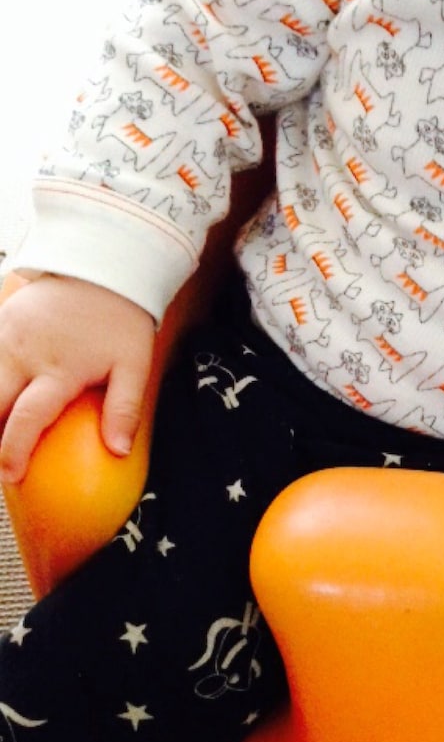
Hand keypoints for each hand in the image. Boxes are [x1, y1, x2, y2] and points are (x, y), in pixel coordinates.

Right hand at [0, 276, 154, 482]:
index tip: (11, 475)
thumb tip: (118, 450)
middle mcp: (24, 354)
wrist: (101, 266)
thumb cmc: (121, 319)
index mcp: (59, 370)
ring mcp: (6, 336)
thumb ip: (124, 409)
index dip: (14, 450)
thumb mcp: (133, 365)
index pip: (27, 418)